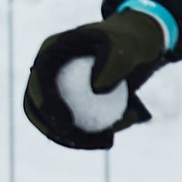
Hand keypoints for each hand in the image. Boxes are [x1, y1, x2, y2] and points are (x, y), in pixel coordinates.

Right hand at [22, 9, 166, 150]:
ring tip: (104, 142)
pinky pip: (76, 124)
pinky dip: (91, 134)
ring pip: (55, 120)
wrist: (142, 44)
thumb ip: (114, 62)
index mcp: (53, 51)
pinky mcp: (74, 103)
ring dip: (75, 138)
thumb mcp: (128, 45)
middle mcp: (50, 72)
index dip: (47, 106)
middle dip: (55, 130)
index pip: (40, 81)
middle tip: (80, 141)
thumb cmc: (132, 40)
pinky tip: (109, 139)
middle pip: (39, 106)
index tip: (66, 126)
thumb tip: (96, 89)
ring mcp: (59, 89)